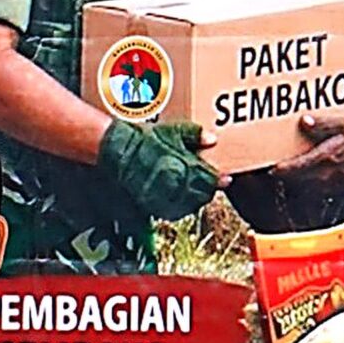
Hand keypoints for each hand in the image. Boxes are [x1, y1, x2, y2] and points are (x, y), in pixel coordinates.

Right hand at [96, 120, 218, 221]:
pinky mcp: (152, 203)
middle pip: (201, 194)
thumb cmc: (143, 139)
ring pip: (189, 205)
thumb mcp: (171, 131)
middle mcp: (175, 184)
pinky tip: (182, 200)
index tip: (226, 178)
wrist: (117, 151)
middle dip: (208, 189)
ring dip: (196, 200)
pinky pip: (173, 211)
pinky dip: (181, 207)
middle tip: (211, 184)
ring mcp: (163, 196)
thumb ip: (193, 135)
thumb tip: (212, 139)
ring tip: (198, 192)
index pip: (209, 178)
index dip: (218, 179)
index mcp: (183, 166)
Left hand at [269, 115, 343, 197]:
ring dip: (291, 178)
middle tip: (273, 162)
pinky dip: (302, 182)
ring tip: (285, 166)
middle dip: (282, 172)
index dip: (279, 168)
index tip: (270, 165)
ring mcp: (323, 186)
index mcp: (322, 159)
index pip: (292, 169)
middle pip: (290, 179)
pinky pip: (308, 189)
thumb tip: (303, 121)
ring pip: (298, 185)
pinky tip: (302, 172)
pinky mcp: (326, 191)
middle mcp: (320, 176)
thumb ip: (323, 125)